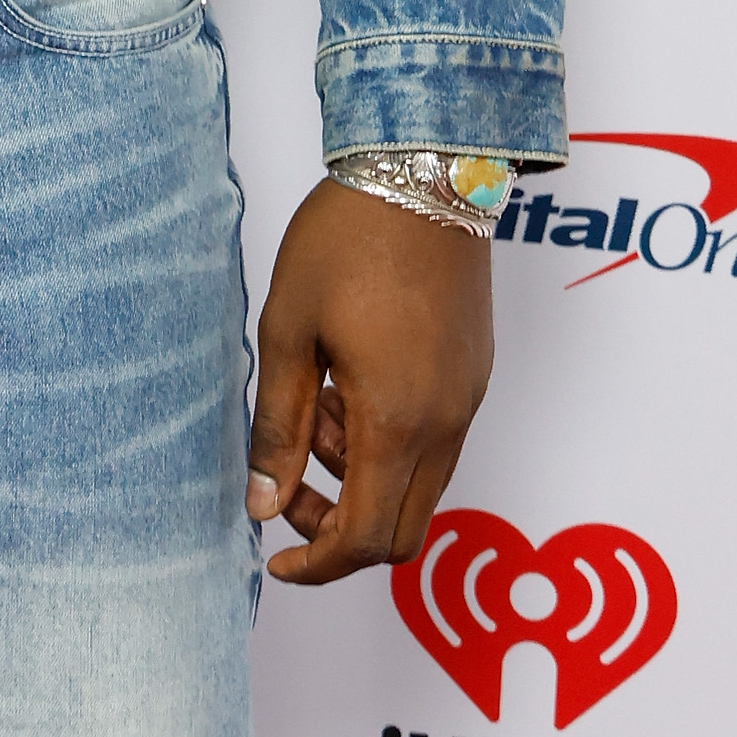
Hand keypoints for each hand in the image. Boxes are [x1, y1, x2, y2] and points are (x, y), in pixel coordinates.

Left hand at [245, 176, 492, 584]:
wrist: (424, 171)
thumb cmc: (347, 240)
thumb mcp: (288, 329)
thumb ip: (278, 424)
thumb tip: (262, 504)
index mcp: (398, 421)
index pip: (367, 540)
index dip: (317, 565)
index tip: (275, 559)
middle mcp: (446, 424)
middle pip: (403, 532)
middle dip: (339, 527)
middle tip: (287, 482)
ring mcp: (468, 400)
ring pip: (420, 487)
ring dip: (363, 477)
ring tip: (317, 400)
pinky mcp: (474, 375)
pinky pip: (436, 443)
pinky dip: (389, 442)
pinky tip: (350, 381)